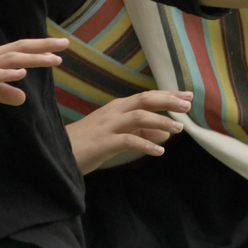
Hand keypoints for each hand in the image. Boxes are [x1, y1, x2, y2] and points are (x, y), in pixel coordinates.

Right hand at [0, 37, 68, 105]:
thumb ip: (0, 91)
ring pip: (9, 60)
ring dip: (32, 59)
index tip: (60, 46)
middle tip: (65, 44)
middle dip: (43, 47)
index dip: (40, 47)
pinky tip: (21, 74)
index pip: (19, 50)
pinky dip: (6, 74)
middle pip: (19, 49)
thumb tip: (23, 96)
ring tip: (52, 59)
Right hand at [65, 90, 191, 172]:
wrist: (60, 152)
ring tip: (179, 129)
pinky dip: (145, 144)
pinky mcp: (104, 142)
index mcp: (118, 107)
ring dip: (161, 121)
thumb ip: (142, 131)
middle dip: (168, 101)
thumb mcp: (119, 134)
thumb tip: (166, 132)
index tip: (188, 95)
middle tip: (188, 105)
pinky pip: (128, 140)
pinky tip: (159, 151)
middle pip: (145, 100)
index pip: (147, 96)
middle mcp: (114, 112)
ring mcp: (108, 126)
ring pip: (138, 117)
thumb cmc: (90, 143)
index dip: (168, 95)